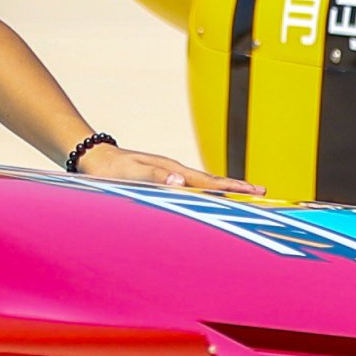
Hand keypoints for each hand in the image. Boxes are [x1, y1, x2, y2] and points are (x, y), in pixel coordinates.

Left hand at [71, 141, 264, 198]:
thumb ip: (154, 178)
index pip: (210, 182)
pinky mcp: (162, 180)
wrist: (93, 157)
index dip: (234, 188)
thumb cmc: (108, 170)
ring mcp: (170, 175)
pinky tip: (210, 198)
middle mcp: (176, 172)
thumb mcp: (129, 175)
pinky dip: (207, 193)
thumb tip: (182, 182)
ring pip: (204, 185)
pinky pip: (192, 188)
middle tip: (262, 193)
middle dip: (238, 188)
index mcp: (173, 171)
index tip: (257, 191)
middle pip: (213, 182)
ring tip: (245, 196)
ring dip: (225, 191)